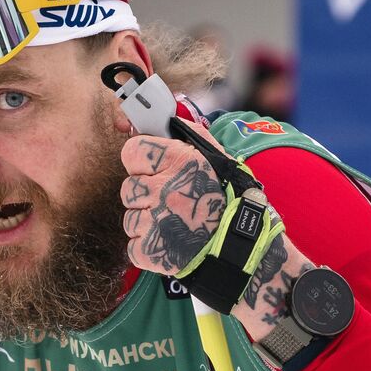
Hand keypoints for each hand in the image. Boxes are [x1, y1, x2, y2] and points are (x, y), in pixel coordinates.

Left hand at [118, 118, 226, 275]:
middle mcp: (162, 189)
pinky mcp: (149, 250)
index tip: (150, 169)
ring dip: (146, 222)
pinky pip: (132, 245)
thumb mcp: (216, 158)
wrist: (241, 247)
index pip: (131, 151)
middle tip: (169, 202)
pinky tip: (170, 243)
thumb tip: (164, 120)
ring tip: (174, 225)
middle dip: (145, 194)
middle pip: (128, 187)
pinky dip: (147, 247)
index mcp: (177, 161)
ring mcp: (153, 221)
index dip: (140, 160)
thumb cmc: (229, 200)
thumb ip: (189, 135)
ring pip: (129, 217)